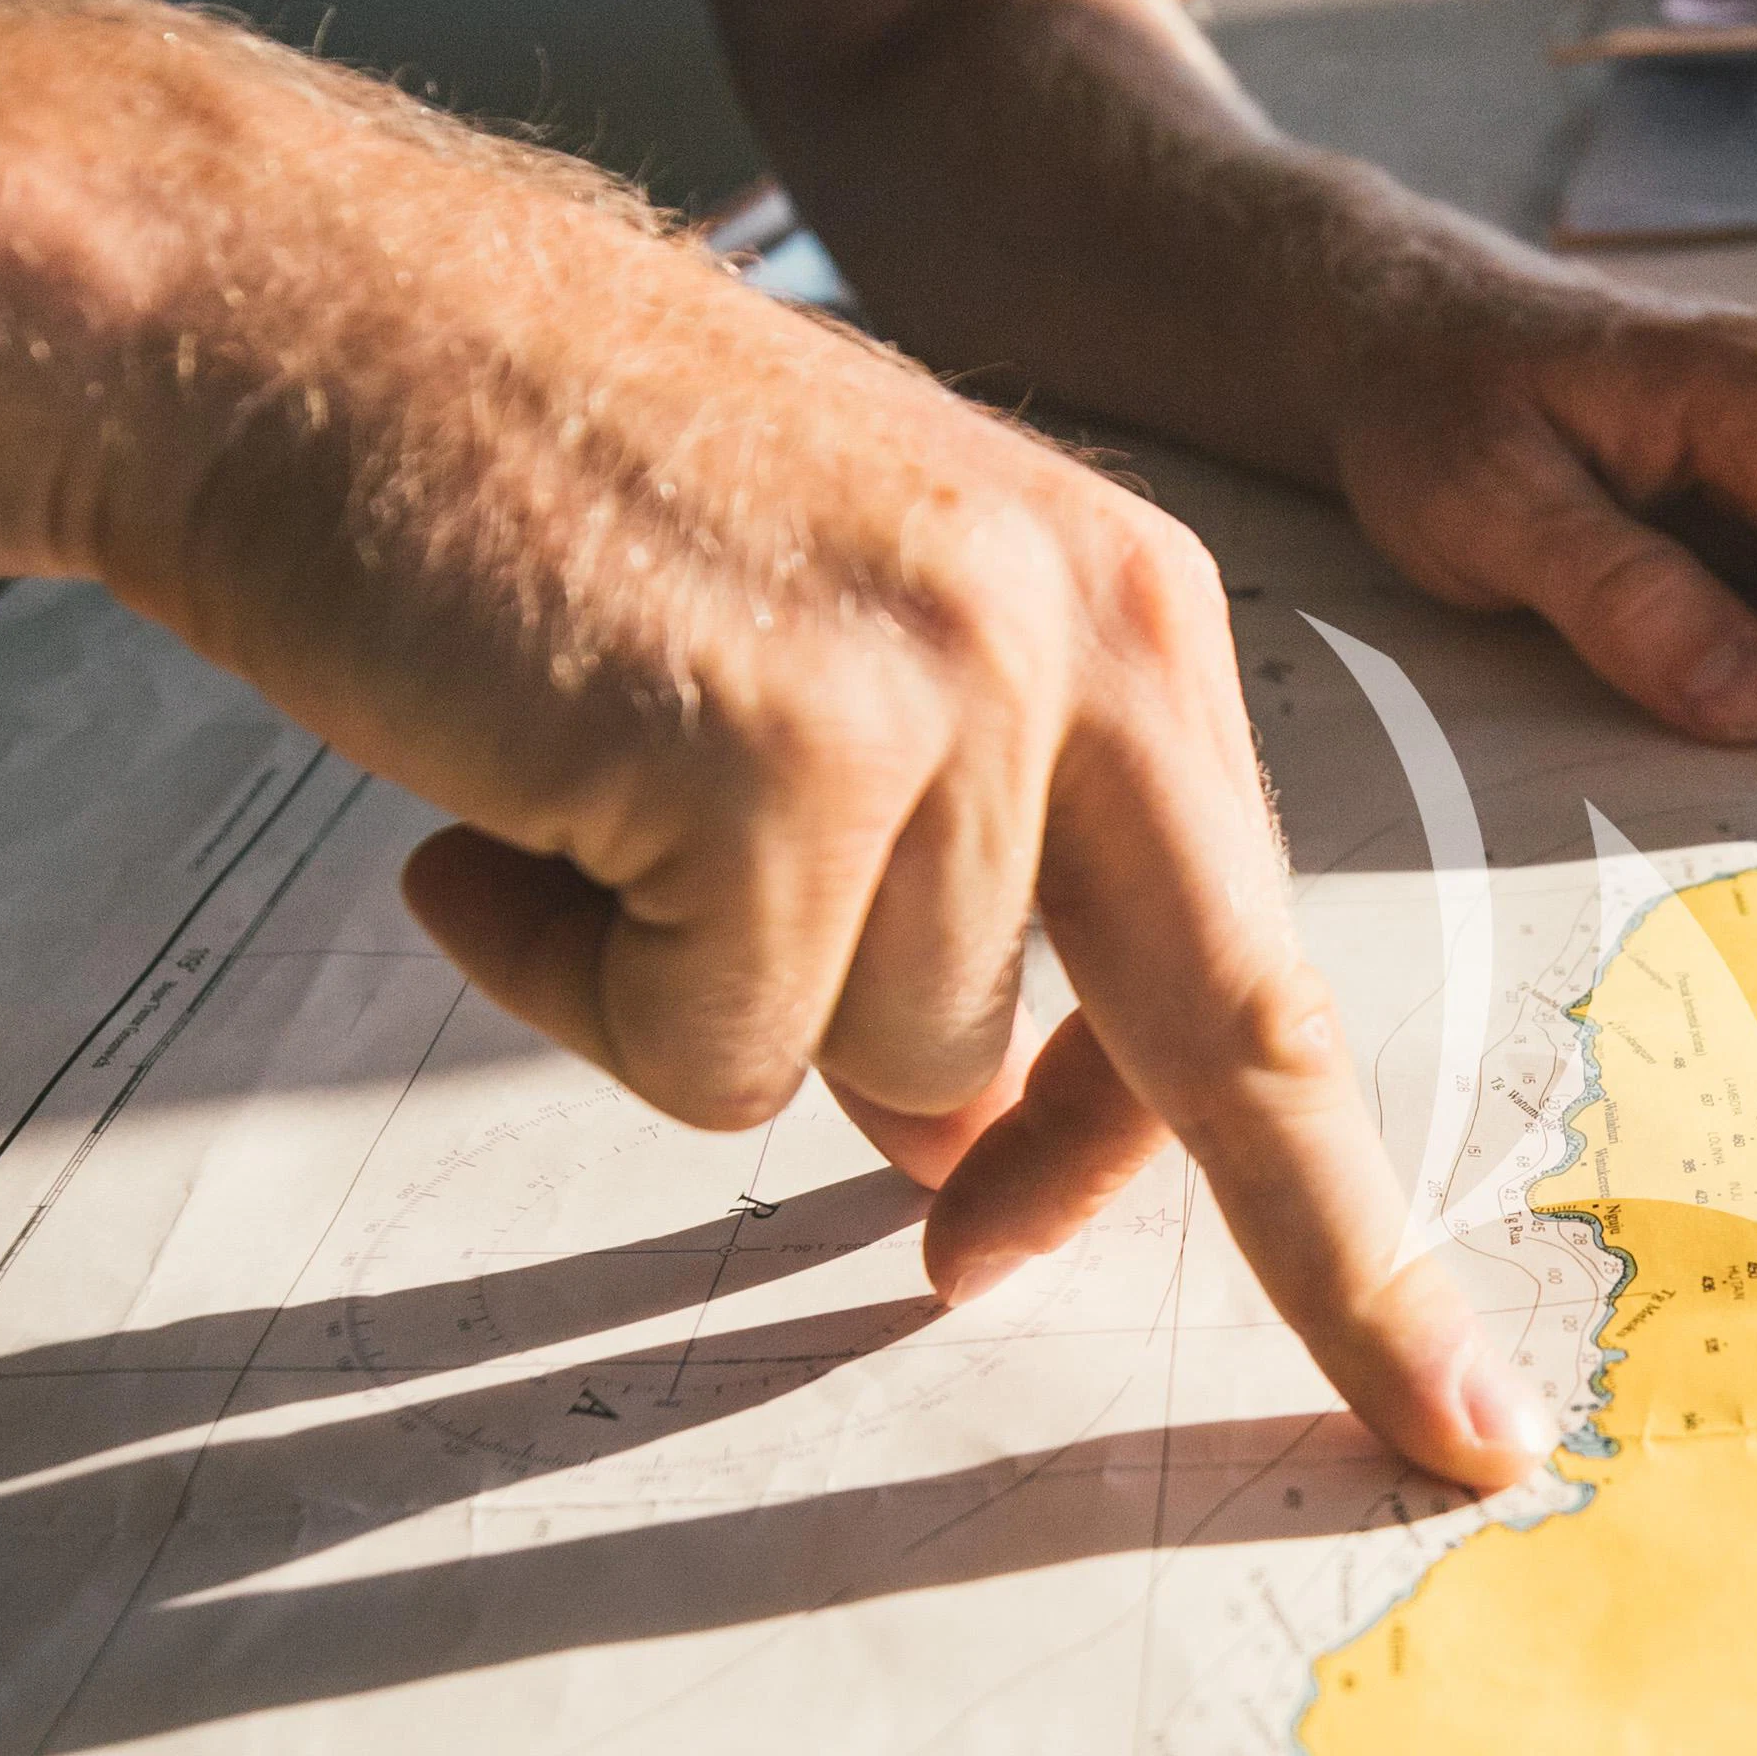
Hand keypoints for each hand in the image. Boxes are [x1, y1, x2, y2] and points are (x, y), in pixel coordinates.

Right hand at [31, 51, 1548, 1492]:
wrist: (296, 311)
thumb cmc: (524, 494)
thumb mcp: (826, 655)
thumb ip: (950, 880)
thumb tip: (960, 1145)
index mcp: (1132, 606)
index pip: (1268, 961)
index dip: (1337, 1206)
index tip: (1449, 1392)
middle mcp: (1089, 632)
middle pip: (1230, 1046)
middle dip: (1342, 1270)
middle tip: (1459, 1444)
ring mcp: (949, 689)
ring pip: (886, 1070)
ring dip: (702, 1003)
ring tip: (569, 817)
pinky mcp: (787, 756)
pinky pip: (714, 1055)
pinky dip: (580, 987)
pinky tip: (492, 818)